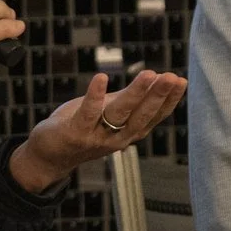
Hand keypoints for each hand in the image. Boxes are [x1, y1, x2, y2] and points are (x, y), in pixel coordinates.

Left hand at [7, 70, 187, 192]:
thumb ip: (130, 99)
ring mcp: (97, 136)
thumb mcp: (109, 112)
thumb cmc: (82, 128)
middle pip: (141, 115)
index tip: (181, 81)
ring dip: (135, 94)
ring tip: (149, 74)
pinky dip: (95, 96)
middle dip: (158, 95)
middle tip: (173, 77)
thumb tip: (156, 77)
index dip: (169, 100)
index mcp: (129, 132)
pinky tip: (101, 77)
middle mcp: (117, 137)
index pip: (154, 116)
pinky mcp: (75, 133)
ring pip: (120, 114)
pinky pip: (87, 113)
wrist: (49, 156)